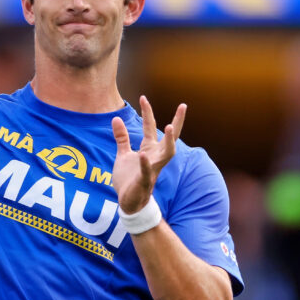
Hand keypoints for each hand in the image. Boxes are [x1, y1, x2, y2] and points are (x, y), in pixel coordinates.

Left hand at [111, 97, 185, 213]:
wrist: (128, 202)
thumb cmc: (129, 179)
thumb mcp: (123, 154)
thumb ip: (122, 137)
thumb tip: (116, 118)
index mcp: (149, 149)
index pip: (150, 127)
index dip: (147, 112)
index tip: (143, 97)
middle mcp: (154, 157)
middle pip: (170, 138)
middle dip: (177, 122)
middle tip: (183, 106)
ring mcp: (152, 169)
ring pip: (166, 154)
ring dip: (168, 141)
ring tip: (167, 126)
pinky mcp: (144, 181)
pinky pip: (147, 171)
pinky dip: (146, 163)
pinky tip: (143, 154)